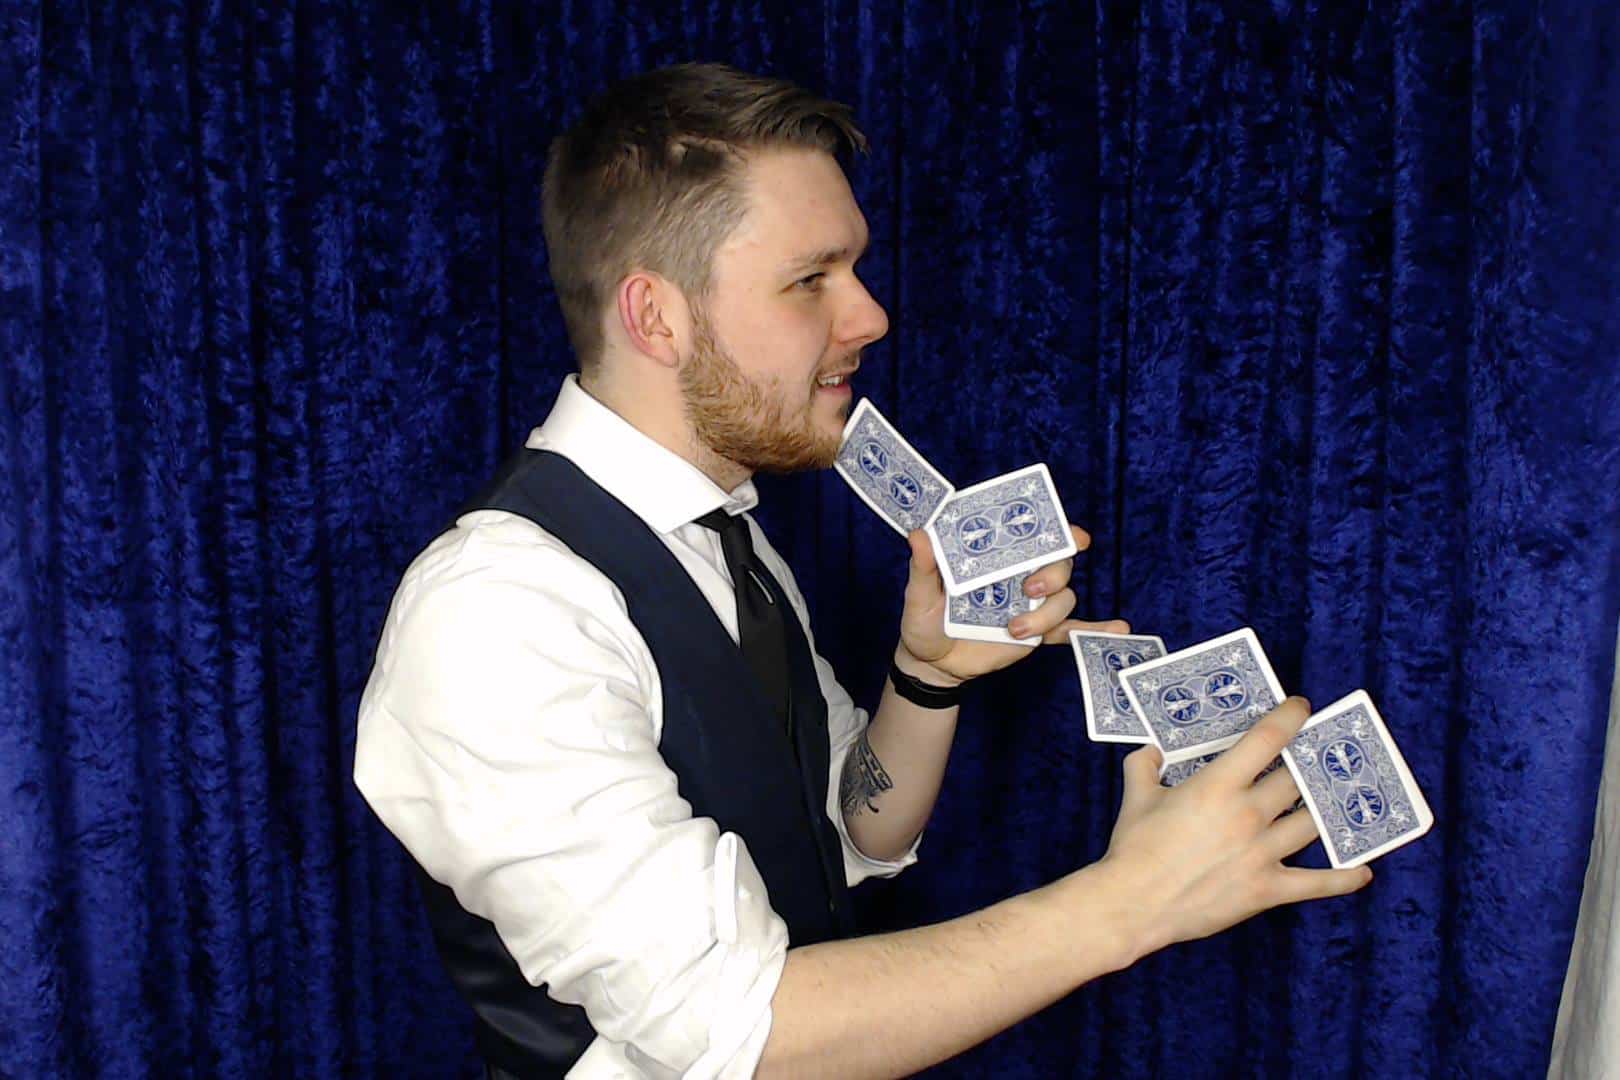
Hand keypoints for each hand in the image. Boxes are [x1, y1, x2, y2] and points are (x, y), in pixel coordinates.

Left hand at [895, 525, 1128, 685]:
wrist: (932, 663)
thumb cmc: (923, 621)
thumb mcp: (919, 594)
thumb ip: (924, 567)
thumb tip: (920, 534)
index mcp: (996, 556)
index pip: (1032, 533)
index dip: (1057, 526)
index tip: (1071, 533)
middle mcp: (1020, 573)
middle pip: (1057, 562)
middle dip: (1053, 572)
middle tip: (1029, 588)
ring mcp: (1032, 603)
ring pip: (1063, 598)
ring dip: (1046, 613)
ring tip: (1015, 630)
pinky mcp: (1037, 633)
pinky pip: (1071, 630)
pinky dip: (1095, 629)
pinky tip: (1119, 629)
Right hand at [1096, 698, 1372, 957]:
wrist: (1134, 904)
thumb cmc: (1134, 848)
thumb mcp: (1136, 797)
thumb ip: (1144, 766)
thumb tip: (1152, 752)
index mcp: (1218, 785)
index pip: (1267, 739)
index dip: (1290, 717)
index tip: (1301, 707)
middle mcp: (1248, 814)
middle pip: (1295, 780)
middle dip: (1308, 762)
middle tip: (1314, 753)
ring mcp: (1262, 853)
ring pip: (1310, 824)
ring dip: (1324, 809)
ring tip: (1333, 799)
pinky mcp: (1267, 889)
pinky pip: (1316, 883)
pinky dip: (1342, 878)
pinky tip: (1361, 870)